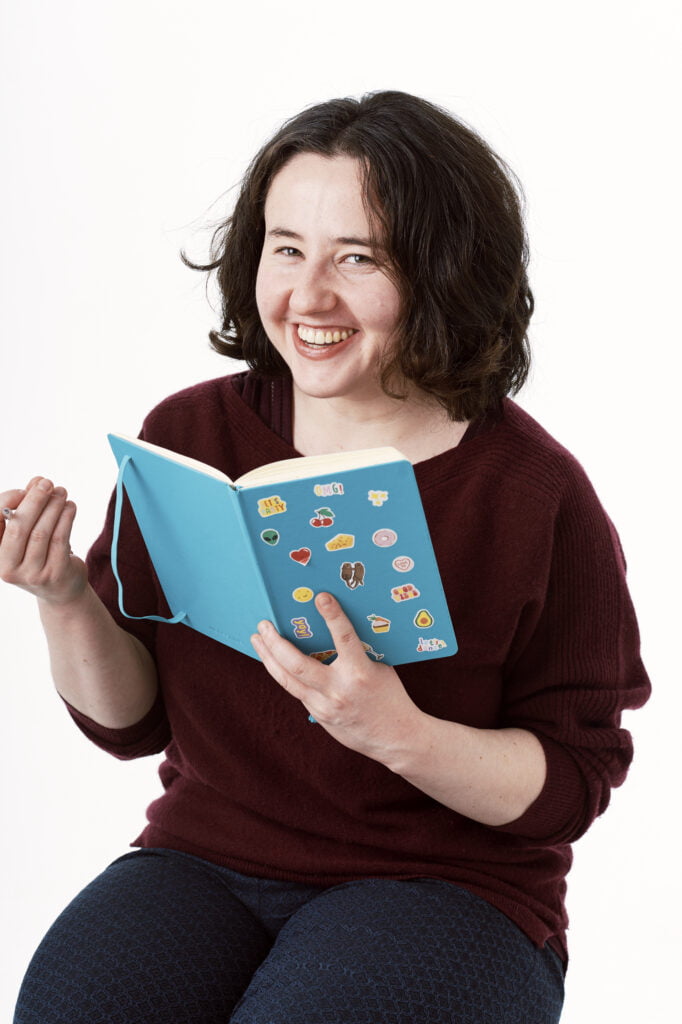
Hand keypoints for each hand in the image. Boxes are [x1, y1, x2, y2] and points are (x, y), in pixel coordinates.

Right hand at [0, 477, 87, 605]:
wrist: (60, 590)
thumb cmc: (39, 554)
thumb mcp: (27, 532)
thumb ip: (27, 507)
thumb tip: (37, 482)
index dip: (9, 500)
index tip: (26, 488)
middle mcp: (7, 568)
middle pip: (19, 527)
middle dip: (34, 500)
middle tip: (47, 483)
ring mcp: (31, 574)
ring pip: (41, 532)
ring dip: (53, 506)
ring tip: (61, 492)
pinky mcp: (54, 575)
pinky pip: (60, 539)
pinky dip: (66, 518)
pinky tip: (70, 506)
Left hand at [251, 592, 422, 762]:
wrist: (395, 739)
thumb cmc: (390, 697)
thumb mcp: (380, 668)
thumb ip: (357, 652)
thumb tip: (336, 629)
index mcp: (360, 673)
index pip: (344, 638)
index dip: (333, 616)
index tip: (321, 597)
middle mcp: (338, 690)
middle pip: (297, 665)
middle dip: (276, 642)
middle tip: (263, 624)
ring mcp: (325, 706)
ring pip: (287, 680)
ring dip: (268, 658)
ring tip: (258, 640)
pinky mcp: (319, 716)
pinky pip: (297, 691)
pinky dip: (283, 674)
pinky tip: (274, 661)